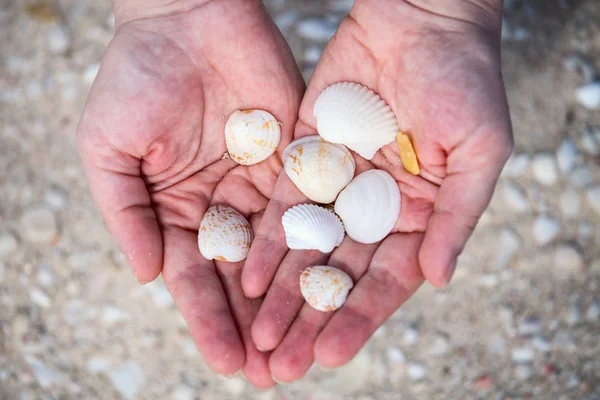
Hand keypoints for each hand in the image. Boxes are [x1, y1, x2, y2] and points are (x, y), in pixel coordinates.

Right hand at [77, 0, 302, 386]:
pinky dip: (315, 249)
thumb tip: (147, 277)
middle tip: (275, 375)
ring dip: (291, 301)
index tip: (227, 361)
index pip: (194, 278)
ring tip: (307, 347)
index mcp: (176, 210)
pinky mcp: (296, 160)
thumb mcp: (111, 149)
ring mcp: (260, 186)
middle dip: (257, 326)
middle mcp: (221, 206)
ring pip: (279, 255)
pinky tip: (327, 285)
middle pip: (241, 278)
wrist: (189, 18)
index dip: (208, 320)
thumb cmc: (137, 78)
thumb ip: (127, 214)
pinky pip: (309, 211)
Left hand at [242, 0, 512, 381]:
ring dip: (281, 293)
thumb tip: (437, 280)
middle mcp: (374, 207)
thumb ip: (457, 217)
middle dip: (310, 320)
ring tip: (257, 336)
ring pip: (306, 249)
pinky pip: (282, 205)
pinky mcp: (305, 155)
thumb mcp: (478, 151)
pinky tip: (247, 276)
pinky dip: (267, 240)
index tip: (330, 355)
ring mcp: (338, 183)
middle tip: (281, 365)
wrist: (420, 18)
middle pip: (339, 275)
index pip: (386, 280)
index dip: (359, 319)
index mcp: (419, 214)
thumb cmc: (465, 80)